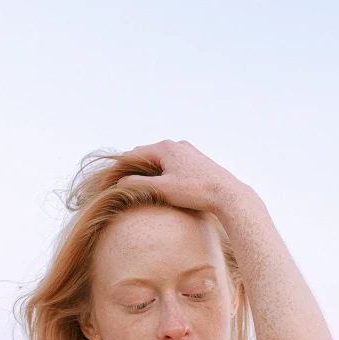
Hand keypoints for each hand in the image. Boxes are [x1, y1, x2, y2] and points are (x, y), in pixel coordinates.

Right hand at [115, 139, 247, 214]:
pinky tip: (162, 185)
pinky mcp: (197, 161)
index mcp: (165, 147)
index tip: (112, 180)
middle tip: (123, 184)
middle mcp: (177, 145)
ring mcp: (188, 152)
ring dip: (149, 170)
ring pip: (160, 159)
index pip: (134, 154)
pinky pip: (172, 163)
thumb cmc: (194, 191)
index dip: (121, 167)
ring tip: (140, 186)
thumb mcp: (161, 189)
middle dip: (134, 168)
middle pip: (147, 154)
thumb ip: (138, 184)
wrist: (227, 194)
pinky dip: (162, 172)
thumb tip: (120, 181)